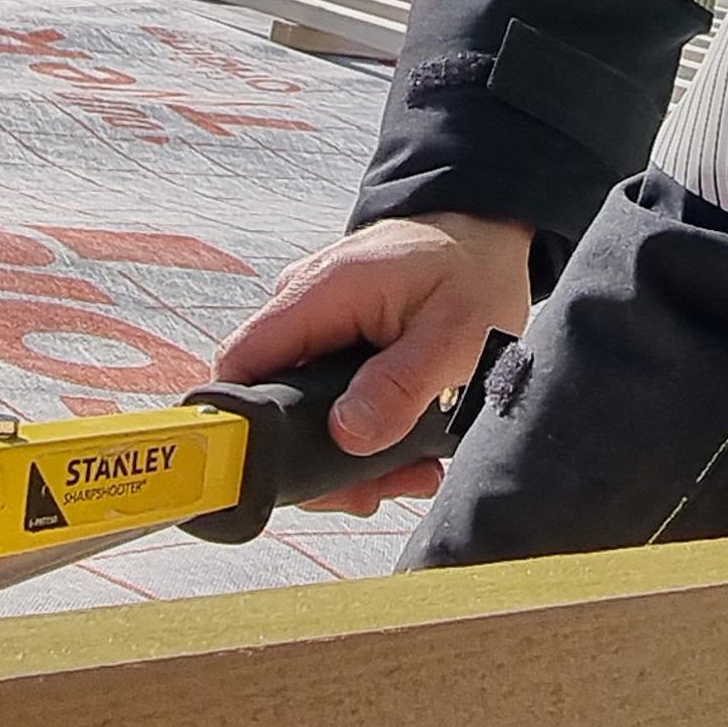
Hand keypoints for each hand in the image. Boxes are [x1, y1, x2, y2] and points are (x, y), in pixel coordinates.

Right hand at [213, 211, 530, 516]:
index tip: (287, 476)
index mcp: (320, 293)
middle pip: (272, 402)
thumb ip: (400, 385)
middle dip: (318, 460)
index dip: (245, 425)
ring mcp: (316, 328)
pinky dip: (360, 434)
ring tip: (409, 474)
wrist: (484, 236)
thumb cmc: (472, 269)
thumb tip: (346, 434)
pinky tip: (404, 457)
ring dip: (349, 456)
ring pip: (302, 411)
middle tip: (379, 491)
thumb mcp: (454, 334)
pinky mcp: (333, 345)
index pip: (243, 363)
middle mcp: (303, 309)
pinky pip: (326, 400)